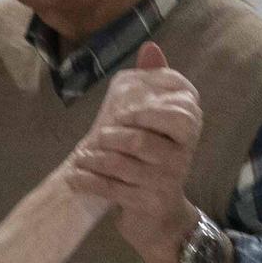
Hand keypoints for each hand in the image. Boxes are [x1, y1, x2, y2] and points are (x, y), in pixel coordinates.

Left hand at [70, 43, 204, 262]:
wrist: (159, 215)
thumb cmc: (155, 158)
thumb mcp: (160, 122)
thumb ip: (156, 83)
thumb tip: (150, 47)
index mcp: (187, 133)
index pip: (179, 116)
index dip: (147, 112)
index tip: (122, 113)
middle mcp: (181, 158)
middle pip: (140, 140)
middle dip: (111, 136)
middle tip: (95, 136)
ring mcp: (165, 183)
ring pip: (122, 164)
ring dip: (94, 159)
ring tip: (80, 156)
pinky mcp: (146, 204)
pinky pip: (111, 189)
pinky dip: (88, 182)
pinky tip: (74, 178)